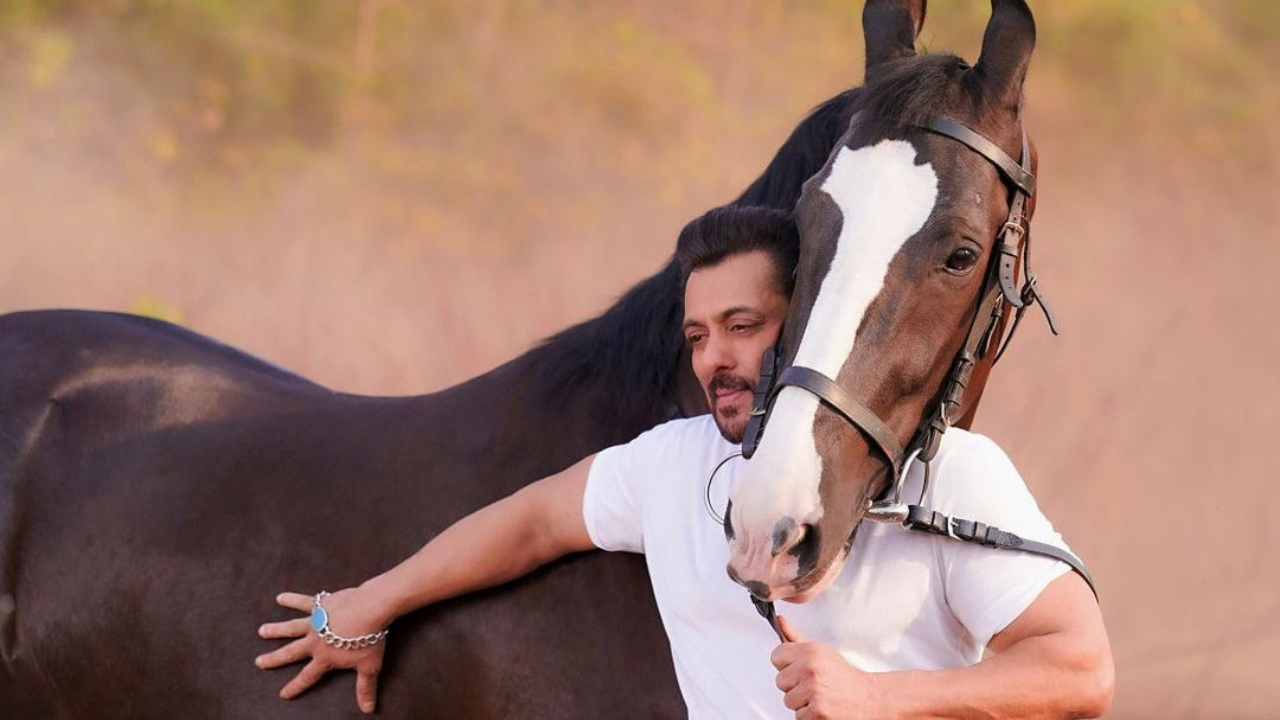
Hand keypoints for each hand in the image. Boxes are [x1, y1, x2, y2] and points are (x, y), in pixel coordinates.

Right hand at [255, 588, 389, 713]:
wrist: (371, 609)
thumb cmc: (370, 638)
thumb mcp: (368, 666)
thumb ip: (365, 688)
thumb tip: (367, 710)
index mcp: (325, 658)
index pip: (308, 677)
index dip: (295, 687)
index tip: (282, 694)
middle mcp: (315, 642)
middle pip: (291, 653)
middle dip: (274, 659)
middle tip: (258, 662)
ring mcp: (315, 622)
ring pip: (290, 628)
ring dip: (275, 630)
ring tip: (261, 631)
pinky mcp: (320, 605)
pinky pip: (303, 602)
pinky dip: (292, 599)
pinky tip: (280, 597)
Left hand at [770, 616, 887, 719]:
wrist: (869, 698)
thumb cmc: (843, 676)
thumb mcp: (820, 652)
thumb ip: (795, 637)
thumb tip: (779, 620)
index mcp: (810, 652)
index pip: (776, 655)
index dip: (786, 664)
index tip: (799, 669)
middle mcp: (810, 669)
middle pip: (780, 681)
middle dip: (794, 685)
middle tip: (814, 684)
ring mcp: (813, 691)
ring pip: (788, 700)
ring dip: (802, 702)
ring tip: (819, 696)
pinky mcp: (817, 711)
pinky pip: (798, 716)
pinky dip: (809, 715)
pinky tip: (823, 706)